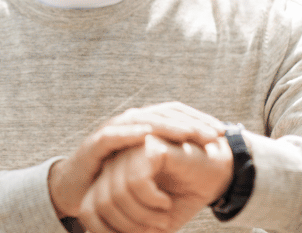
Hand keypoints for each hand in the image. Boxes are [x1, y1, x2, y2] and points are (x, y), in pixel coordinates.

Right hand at [48, 102, 225, 218]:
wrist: (76, 188)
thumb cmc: (117, 177)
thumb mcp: (150, 166)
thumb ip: (172, 158)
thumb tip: (210, 158)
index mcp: (147, 123)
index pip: (178, 114)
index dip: (201, 120)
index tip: (224, 133)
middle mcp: (133, 121)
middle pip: (167, 115)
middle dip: (193, 123)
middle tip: (214, 134)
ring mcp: (114, 129)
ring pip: (145, 120)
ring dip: (168, 126)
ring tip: (190, 133)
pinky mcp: (95, 143)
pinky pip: (114, 135)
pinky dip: (130, 133)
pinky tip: (147, 135)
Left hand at [79, 134, 234, 232]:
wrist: (217, 174)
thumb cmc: (184, 196)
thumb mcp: (152, 221)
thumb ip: (130, 230)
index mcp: (112, 176)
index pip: (89, 209)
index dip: (105, 231)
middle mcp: (117, 161)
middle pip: (100, 202)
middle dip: (127, 226)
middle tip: (155, 230)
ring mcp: (132, 150)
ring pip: (116, 193)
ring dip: (141, 216)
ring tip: (163, 218)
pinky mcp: (150, 144)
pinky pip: (135, 180)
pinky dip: (150, 200)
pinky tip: (165, 203)